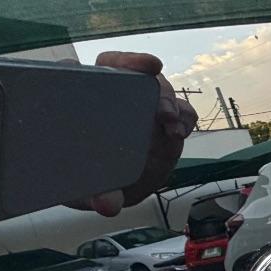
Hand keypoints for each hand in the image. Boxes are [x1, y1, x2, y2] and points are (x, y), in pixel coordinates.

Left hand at [0, 29, 197, 269]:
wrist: (109, 191)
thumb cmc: (84, 182)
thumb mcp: (85, 190)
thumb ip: (96, 195)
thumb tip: (109, 207)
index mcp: (86, 100)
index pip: (102, 67)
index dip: (122, 62)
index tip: (139, 67)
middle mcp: (115, 97)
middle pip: (135, 74)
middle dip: (152, 86)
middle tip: (163, 112)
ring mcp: (142, 109)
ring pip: (160, 89)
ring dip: (171, 104)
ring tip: (173, 130)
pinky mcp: (164, 123)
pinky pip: (181, 112)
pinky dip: (185, 118)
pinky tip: (181, 133)